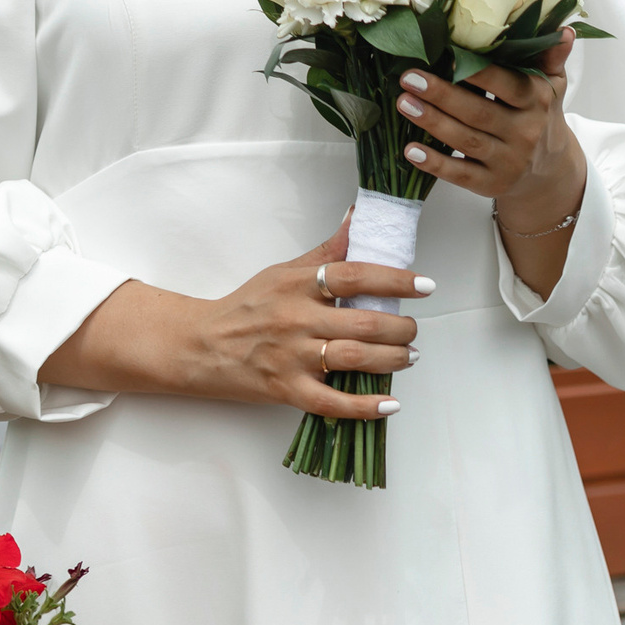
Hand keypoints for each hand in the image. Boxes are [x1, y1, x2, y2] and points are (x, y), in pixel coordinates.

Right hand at [40, 220, 424, 419]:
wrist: (199, 346)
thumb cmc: (246, 307)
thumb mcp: (282, 271)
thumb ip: (326, 252)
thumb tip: (359, 217)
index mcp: (296, 284)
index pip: (354, 275)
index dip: (395, 279)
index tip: (424, 286)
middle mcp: (295, 318)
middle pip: (363, 322)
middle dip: (401, 328)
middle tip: (413, 329)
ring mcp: (291, 357)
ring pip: (355, 358)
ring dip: (393, 360)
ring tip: (409, 357)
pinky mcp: (286, 390)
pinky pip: (333, 402)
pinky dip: (366, 406)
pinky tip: (390, 403)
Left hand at [394, 29, 588, 296]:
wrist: (550, 172)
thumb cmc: (539, 116)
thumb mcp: (551, 86)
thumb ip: (551, 57)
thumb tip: (562, 31)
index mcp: (536, 101)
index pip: (508, 85)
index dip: (478, 73)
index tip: (447, 56)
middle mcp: (524, 133)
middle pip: (479, 113)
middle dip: (442, 95)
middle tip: (408, 77)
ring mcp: (508, 161)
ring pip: (466, 141)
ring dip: (432, 122)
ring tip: (402, 103)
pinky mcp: (491, 184)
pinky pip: (461, 174)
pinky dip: (435, 164)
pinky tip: (410, 150)